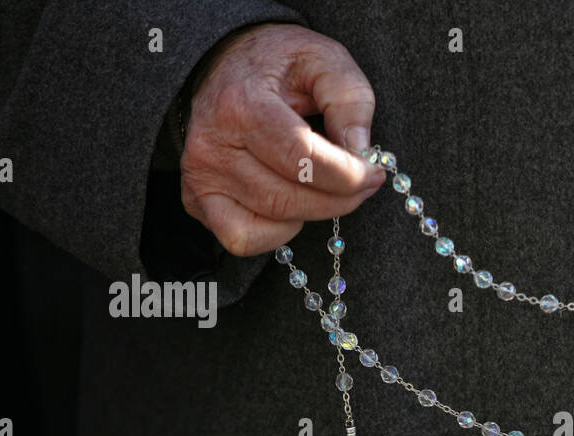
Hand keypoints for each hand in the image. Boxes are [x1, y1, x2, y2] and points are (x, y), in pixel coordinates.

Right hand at [180, 23, 385, 256]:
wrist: (220, 65)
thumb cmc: (277, 64)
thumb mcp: (322, 59)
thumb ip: (349, 99)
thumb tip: (361, 152)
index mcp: (241, 105)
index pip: (302, 159)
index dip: (348, 175)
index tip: (373, 171)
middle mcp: (213, 146)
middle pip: (291, 197)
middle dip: (341, 198)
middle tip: (365, 183)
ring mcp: (203, 178)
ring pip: (275, 220)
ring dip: (317, 211)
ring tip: (333, 186)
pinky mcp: (200, 201)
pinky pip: (245, 239)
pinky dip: (279, 232)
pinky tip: (294, 203)